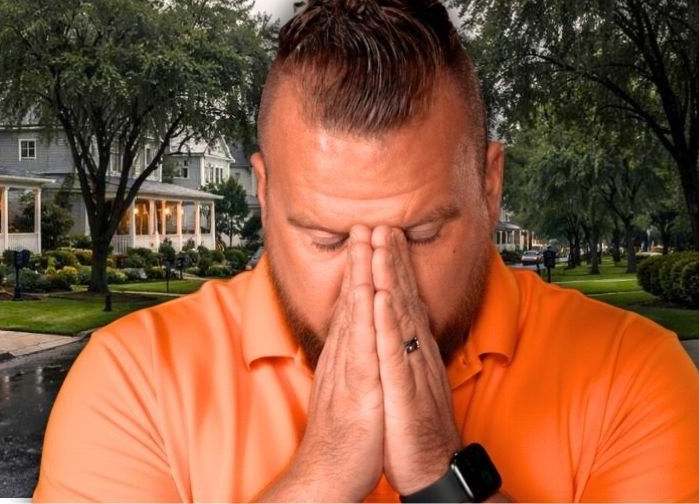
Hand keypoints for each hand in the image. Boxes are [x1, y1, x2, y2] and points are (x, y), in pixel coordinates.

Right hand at [254, 226, 383, 501]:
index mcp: (346, 358)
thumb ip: (351, 364)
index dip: (360, 271)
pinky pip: (364, 350)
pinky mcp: (360, 392)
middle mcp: (345, 357)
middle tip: (366, 222)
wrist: (327, 477)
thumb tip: (356, 343)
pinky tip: (372, 295)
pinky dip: (367, 320)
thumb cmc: (343, 440)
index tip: (366, 239)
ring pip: (357, 316)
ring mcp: (350, 372)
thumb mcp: (347, 392)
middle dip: (360, 260)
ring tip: (366, 242)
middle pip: (353, 300)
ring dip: (362, 276)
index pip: (354, 306)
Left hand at [371, 226, 462, 496]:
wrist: (430, 467)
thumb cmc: (413, 426)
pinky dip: (388, 323)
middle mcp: (415, 351)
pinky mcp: (403, 389)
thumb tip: (393, 325)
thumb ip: (401, 350)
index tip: (383, 233)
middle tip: (381, 221)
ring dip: (390, 277)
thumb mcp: (406, 379)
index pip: (402, 300)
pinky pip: (395, 352)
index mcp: (411, 349)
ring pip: (399, 315)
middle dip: (391, 259)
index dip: (393, 267)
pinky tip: (381, 298)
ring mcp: (411, 367)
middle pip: (403, 298)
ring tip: (380, 243)